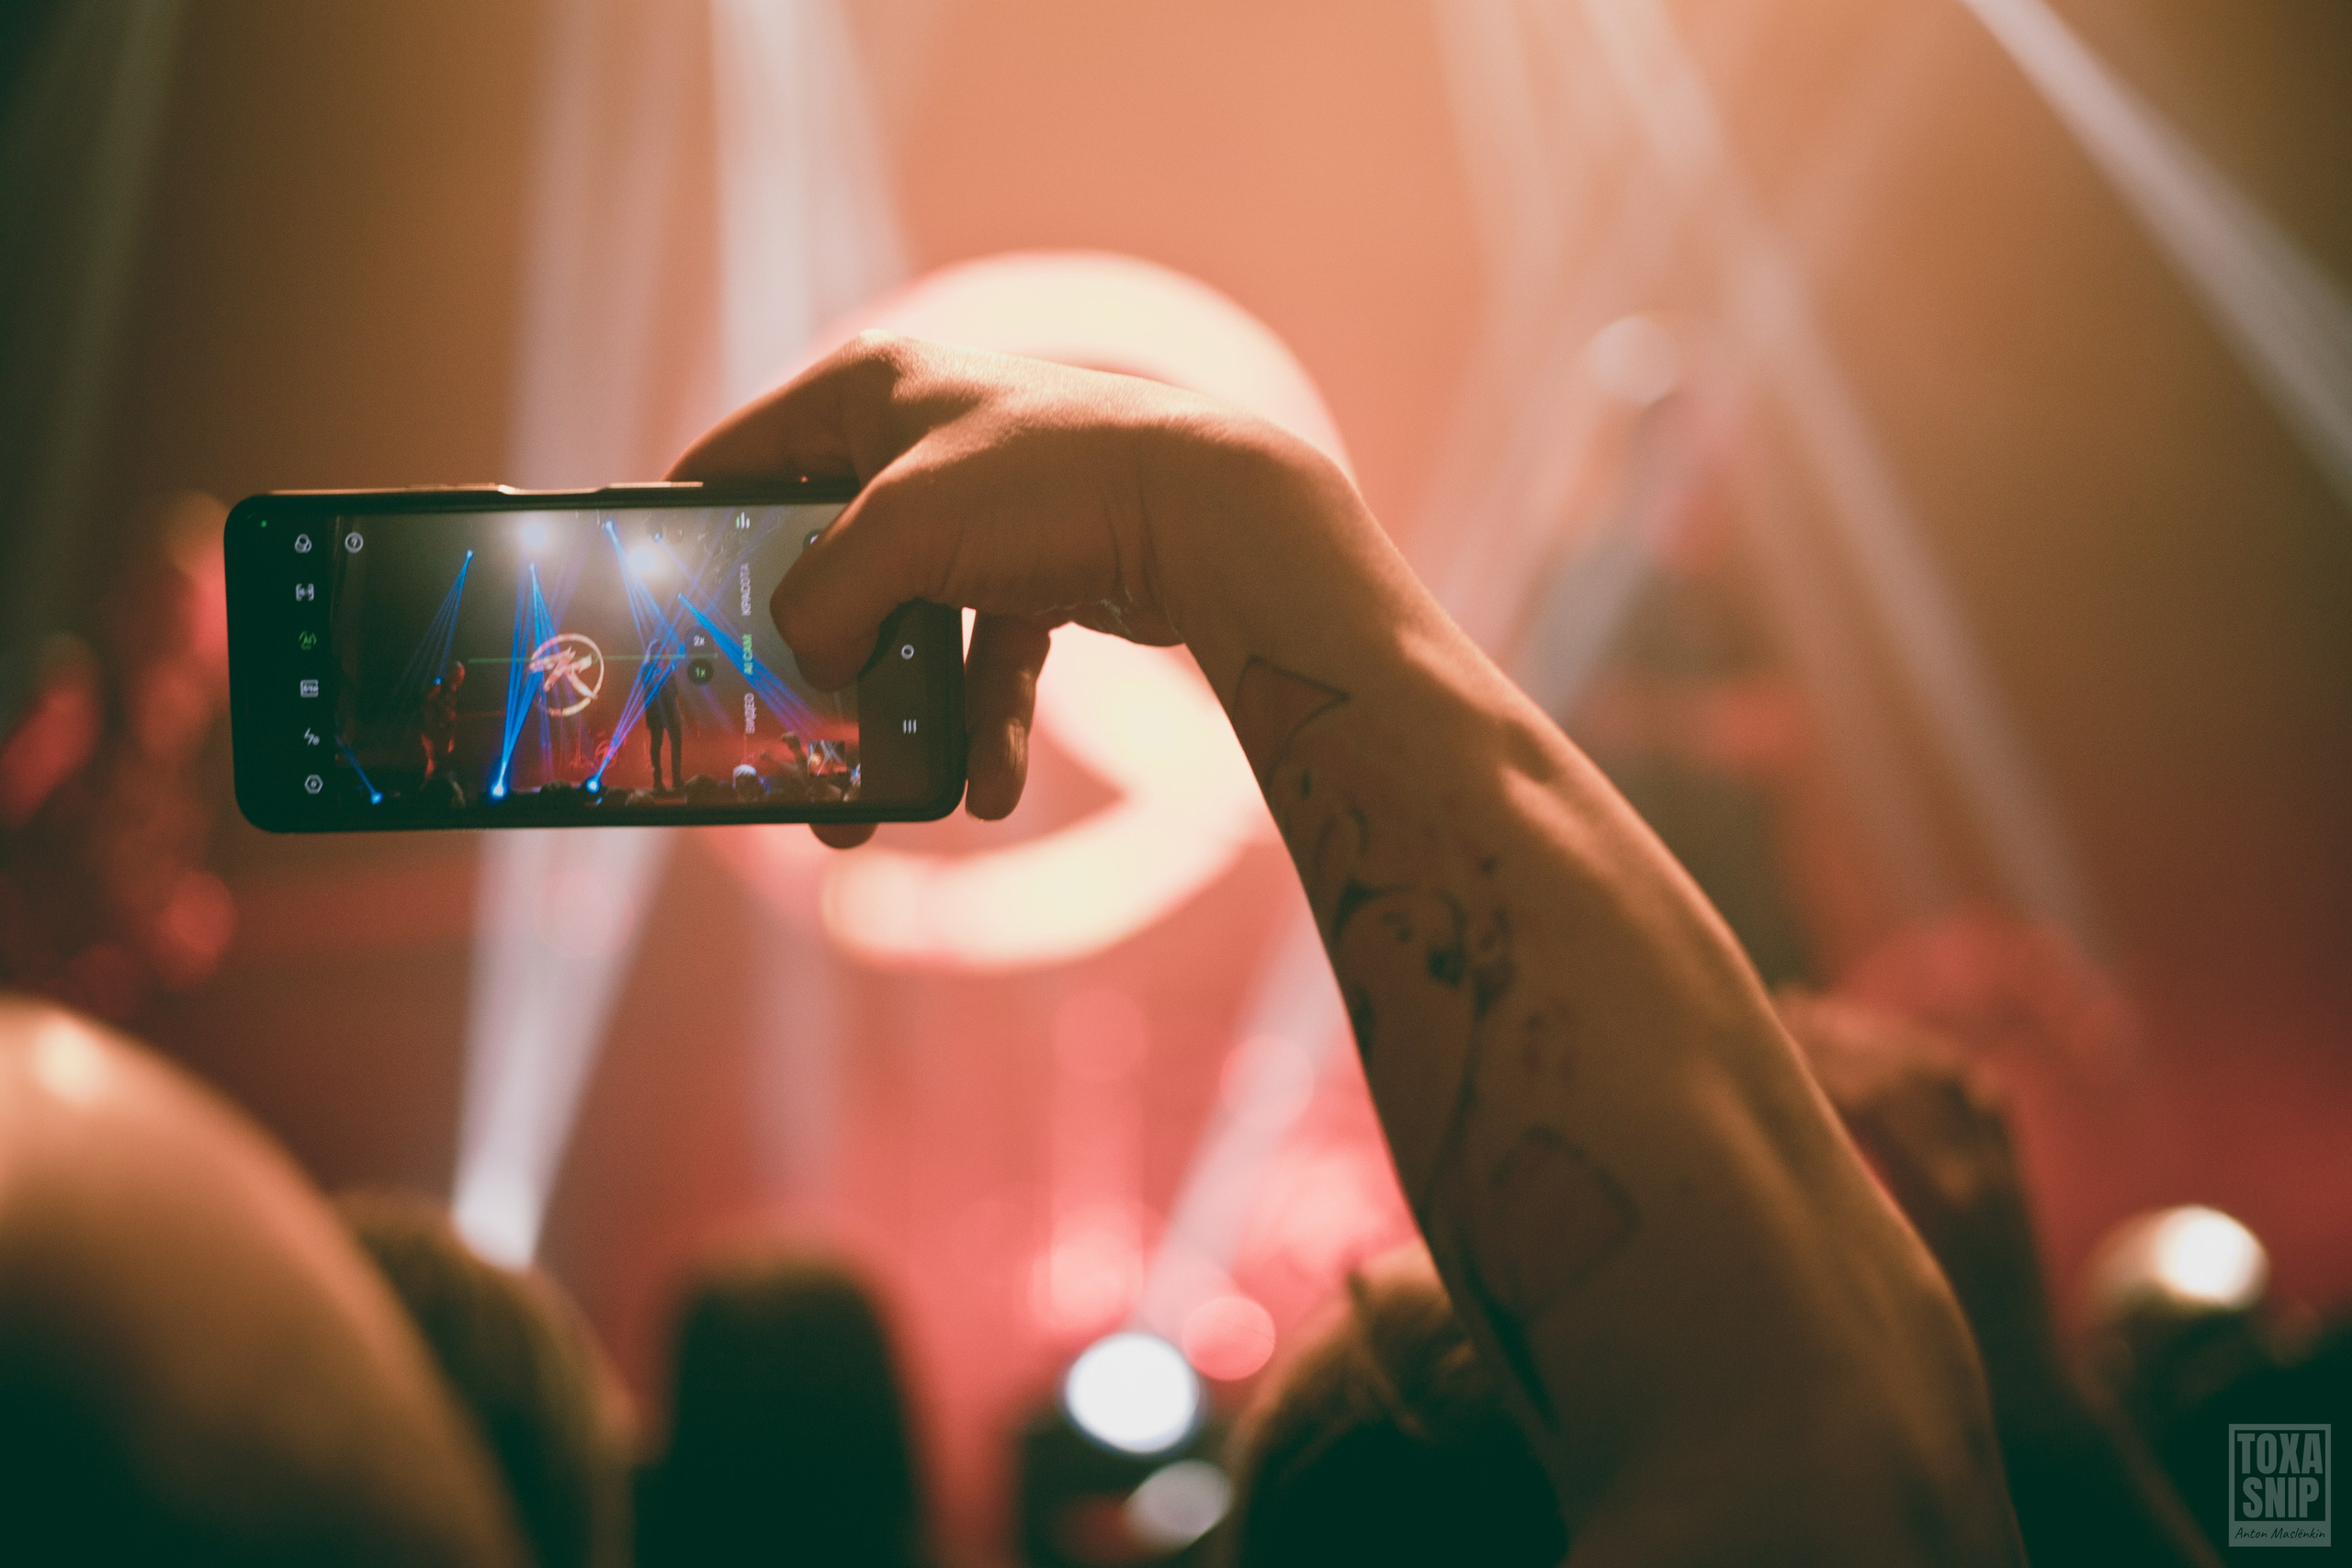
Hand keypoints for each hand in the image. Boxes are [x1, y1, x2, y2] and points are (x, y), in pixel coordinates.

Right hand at [668, 333, 1317, 844]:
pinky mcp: (1041, 567)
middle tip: (762, 730)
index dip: (693, 529)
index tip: (656, 608)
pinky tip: (985, 792)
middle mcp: (919, 439)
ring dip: (888, 716)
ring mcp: (982, 507)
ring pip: (904, 625)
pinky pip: (986, 659)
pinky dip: (982, 724)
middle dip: (800, 658)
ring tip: (861, 806)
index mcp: (868, 390)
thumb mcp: (898, 533)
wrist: (1210, 517)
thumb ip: (821, 599)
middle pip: (821, 560)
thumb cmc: (1050, 486)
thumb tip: (806, 665)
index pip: (741, 457)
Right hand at [1777, 991, 2061, 1414]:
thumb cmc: (1941, 1366)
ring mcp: (2002, 1166)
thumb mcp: (1879, 1298)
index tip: (1751, 1039)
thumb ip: (1835, 1225)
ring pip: (1934, 1069)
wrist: (2035, 1402)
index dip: (1811, 1062)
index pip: (1870, 1099)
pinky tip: (1879, 1044)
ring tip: (1806, 1011)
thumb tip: (1758, 1164)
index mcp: (1945, 1202)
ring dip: (1870, 1036)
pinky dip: (1919, 1055)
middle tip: (1762, 1009)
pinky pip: (1969, 1086)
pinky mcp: (2012, 1169)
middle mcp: (1978, 1171)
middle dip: (1829, 1036)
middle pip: (1897, 1072)